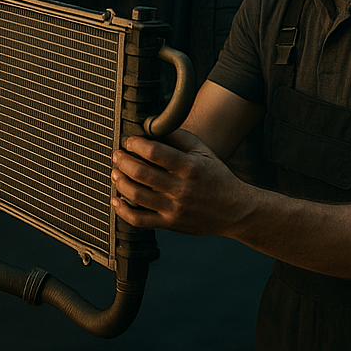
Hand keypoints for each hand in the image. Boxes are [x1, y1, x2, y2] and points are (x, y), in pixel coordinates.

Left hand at [111, 129, 254, 235]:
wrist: (235, 210)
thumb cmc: (217, 177)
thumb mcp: (203, 151)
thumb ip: (179, 137)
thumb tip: (154, 126)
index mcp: (189, 167)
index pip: (155, 152)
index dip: (136, 144)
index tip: (129, 141)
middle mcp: (181, 188)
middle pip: (141, 173)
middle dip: (123, 160)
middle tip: (117, 154)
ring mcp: (174, 208)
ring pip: (136, 195)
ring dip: (120, 181)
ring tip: (115, 172)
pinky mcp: (170, 224)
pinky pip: (140, 220)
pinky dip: (123, 210)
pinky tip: (117, 199)